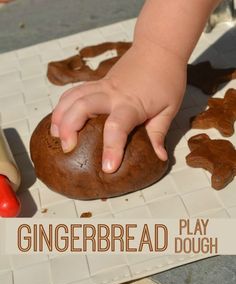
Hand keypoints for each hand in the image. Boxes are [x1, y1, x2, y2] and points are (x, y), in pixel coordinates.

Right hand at [51, 41, 186, 172]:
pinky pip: (74, 91)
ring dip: (60, 115)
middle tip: (68, 149)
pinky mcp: (98, 81)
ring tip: (55, 135)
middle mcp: (112, 94)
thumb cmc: (167, 78)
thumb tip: (159, 157)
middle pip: (82, 106)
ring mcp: (102, 85)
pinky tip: (60, 118)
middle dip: (70, 128)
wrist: (159, 47)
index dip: (111, 148)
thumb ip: (159, 133)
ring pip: (73, 96)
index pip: (117, 127)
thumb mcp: (168, 109)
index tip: (107, 168)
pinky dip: (63, 104)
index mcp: (132, 104)